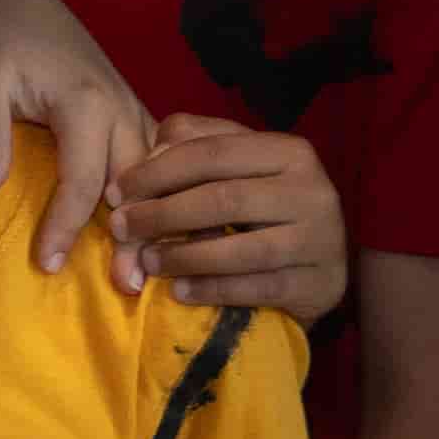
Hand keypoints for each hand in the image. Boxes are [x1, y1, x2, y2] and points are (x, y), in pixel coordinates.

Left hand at [0, 0, 153, 276]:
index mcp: (85, 102)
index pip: (84, 182)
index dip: (66, 227)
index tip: (47, 266)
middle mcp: (119, 106)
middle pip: (137, 183)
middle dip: (135, 236)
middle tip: (130, 289)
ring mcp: (129, 106)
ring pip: (155, 171)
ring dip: (156, 217)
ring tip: (149, 268)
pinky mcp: (127, 107)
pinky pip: (153, 156)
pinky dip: (159, 191)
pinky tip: (160, 224)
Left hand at [107, 117, 348, 320]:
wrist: (322, 260)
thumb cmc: (262, 205)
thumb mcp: (233, 165)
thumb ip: (191, 146)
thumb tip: (145, 159)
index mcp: (288, 151)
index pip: (211, 153)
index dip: (156, 172)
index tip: (115, 194)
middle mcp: (312, 190)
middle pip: (224, 199)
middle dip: (162, 215)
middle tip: (120, 230)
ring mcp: (322, 239)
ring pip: (242, 249)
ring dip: (184, 257)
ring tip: (146, 263)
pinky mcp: (320, 284)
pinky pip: (258, 288)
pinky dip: (212, 290)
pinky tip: (179, 292)